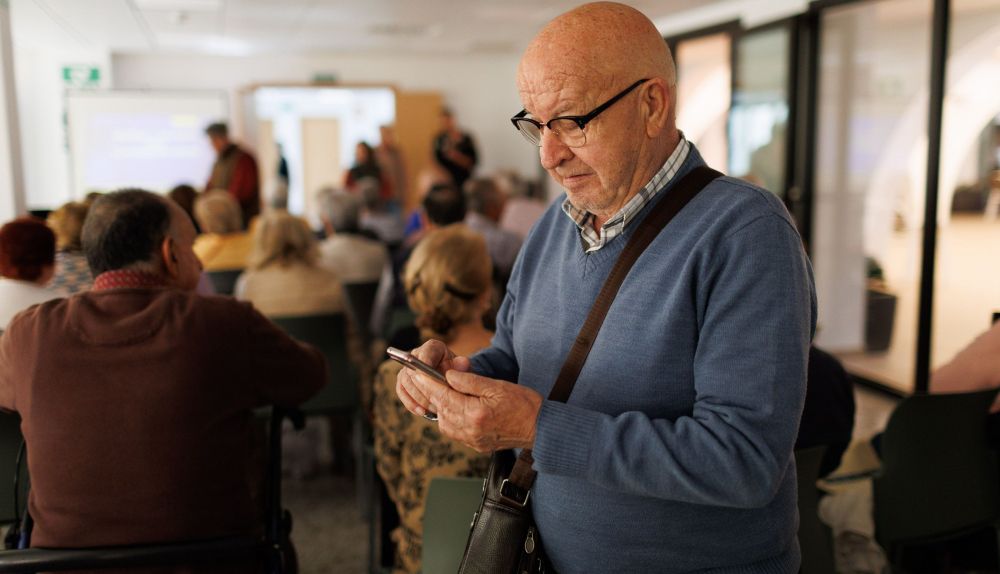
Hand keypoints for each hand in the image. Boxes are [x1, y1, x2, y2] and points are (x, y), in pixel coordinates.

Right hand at [394, 340, 460, 417]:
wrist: (452, 382)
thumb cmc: (458, 374)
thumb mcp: (464, 370)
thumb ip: (464, 366)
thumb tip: (463, 362)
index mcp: (433, 348)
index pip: (426, 354)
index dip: (426, 369)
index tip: (433, 385)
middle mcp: (417, 354)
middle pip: (414, 370)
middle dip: (425, 388)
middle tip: (436, 401)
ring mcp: (408, 368)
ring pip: (406, 382)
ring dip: (419, 398)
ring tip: (432, 409)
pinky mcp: (403, 381)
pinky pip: (401, 391)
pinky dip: (411, 403)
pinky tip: (422, 412)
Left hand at [395, 340, 542, 451]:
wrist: (541, 429)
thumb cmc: (524, 404)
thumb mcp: (497, 386)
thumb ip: (470, 381)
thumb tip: (448, 375)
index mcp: (474, 413)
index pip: (443, 396)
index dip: (427, 382)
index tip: (415, 372)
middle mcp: (470, 430)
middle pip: (440, 409)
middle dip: (430, 393)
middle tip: (421, 378)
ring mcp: (472, 440)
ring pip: (444, 423)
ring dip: (439, 406)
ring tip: (437, 391)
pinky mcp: (476, 445)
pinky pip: (454, 432)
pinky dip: (449, 419)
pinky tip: (452, 408)